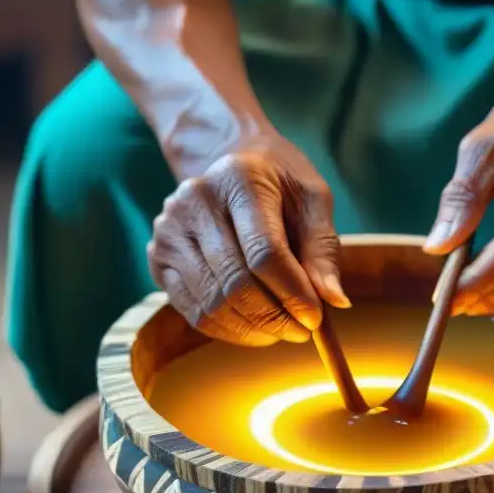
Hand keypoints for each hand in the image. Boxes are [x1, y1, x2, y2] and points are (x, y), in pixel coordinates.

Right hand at [147, 135, 348, 344]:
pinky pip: (194, 312)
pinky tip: (255, 330)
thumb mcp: (312, 200)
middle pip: (236, 283)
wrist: (228, 161)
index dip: (292, 293)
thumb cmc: (278, 183)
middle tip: (302, 331)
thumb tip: (335, 301)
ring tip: (282, 330)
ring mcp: (169, 231)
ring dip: (254, 330)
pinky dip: (229, 331)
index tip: (316, 318)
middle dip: (275, 317)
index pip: (265, 252)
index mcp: (239, 179)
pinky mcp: (158, 258)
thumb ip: (323, 249)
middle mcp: (195, 201)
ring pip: (213, 304)